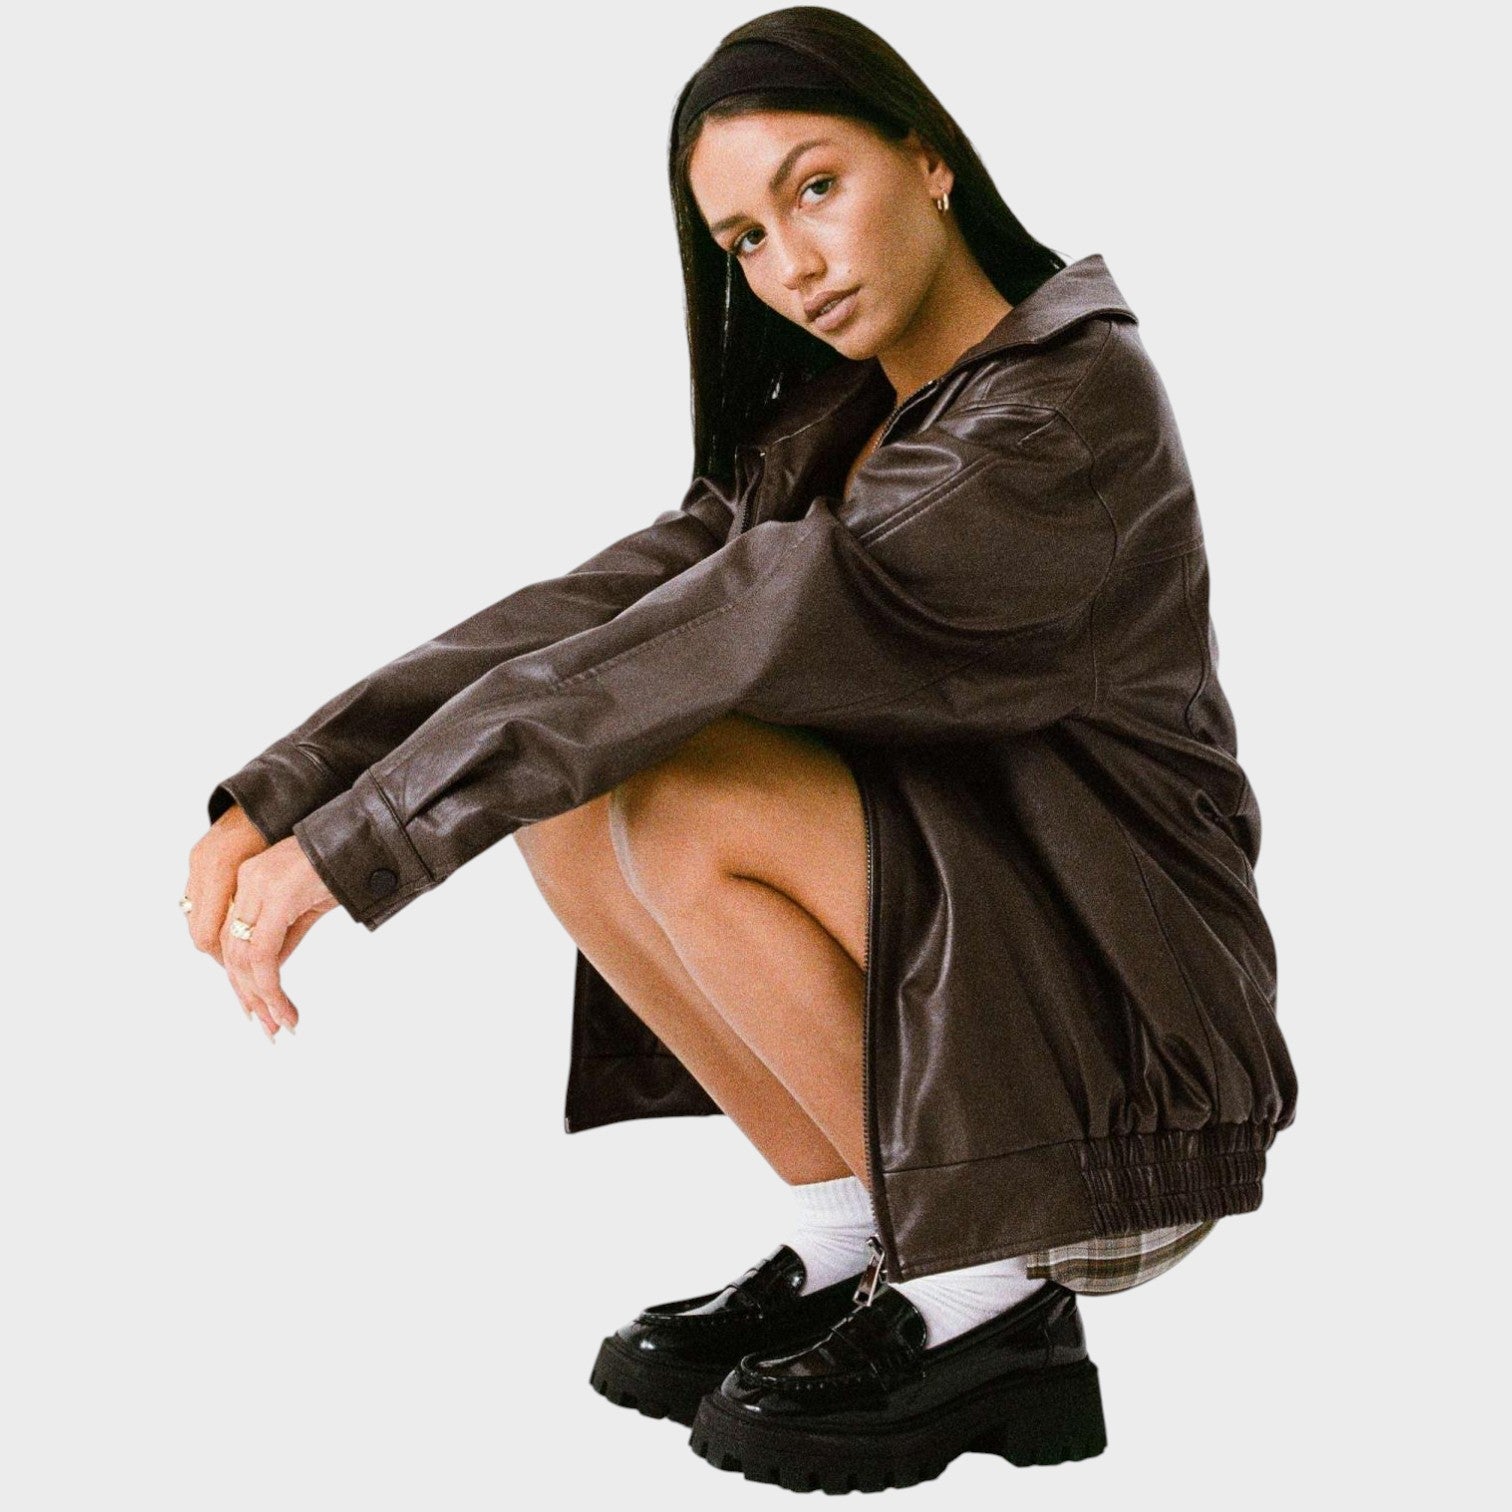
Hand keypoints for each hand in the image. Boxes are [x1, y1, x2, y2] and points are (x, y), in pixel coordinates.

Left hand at [184, 804, 338, 1037]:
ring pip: (243, 958)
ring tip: (280, 1024)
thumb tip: (267, 973)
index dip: (241, 980)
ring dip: (262, 998)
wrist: (370, 840)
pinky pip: (263, 954)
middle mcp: (246, 882)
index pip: (232, 940)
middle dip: (250, 996)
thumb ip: (282, 935)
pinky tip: (285, 1008)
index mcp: (249, 880)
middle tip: (269, 1028)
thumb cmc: (344, 868)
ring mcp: (260, 886)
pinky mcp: (278, 896)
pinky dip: (271, 987)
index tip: (257, 1011)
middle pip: (232, 953)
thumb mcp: (306, 906)